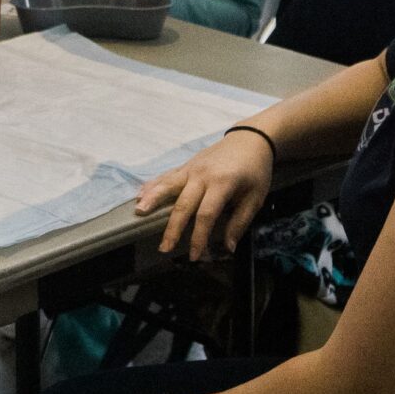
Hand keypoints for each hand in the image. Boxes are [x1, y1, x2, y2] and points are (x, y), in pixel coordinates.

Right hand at [134, 130, 274, 261]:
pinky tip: (140, 195)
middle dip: (173, 229)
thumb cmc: (255, 170)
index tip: (196, 256)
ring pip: (168, 185)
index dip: (199, 237)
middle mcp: (203, 175)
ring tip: (139, 212)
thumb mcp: (255, 198)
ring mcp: (192, 168)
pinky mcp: (186, 165)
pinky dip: (152, 185)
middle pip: (183, 204)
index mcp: (222, 183)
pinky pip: (167, 176)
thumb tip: (228, 247)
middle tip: (164, 248)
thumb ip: (240, 223)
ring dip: (153, 199)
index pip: (206, 214)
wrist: (250, 138)